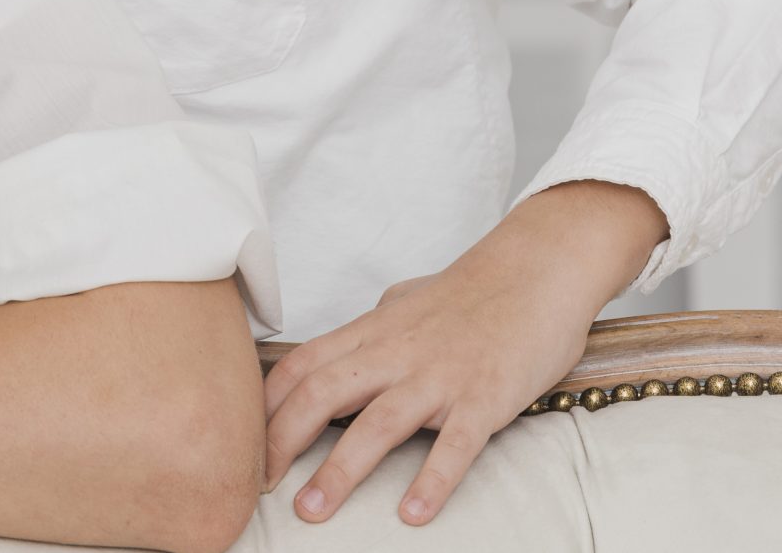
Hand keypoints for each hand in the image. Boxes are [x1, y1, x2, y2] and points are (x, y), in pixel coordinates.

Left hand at [260, 181, 666, 526]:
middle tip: (257, 486)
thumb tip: (350, 344)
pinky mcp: (485, 397)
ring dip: (340, 471)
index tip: (242, 442)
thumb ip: (375, 326)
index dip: (267, 405)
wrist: (539, 268)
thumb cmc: (475, 289)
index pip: (303, 365)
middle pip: (324, 393)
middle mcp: (398, 352)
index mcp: (375, 330)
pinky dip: (432, 480)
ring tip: (311, 510)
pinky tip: (411, 512)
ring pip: (378, 424)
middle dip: (283, 441)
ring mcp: (441, 375)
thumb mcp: (408, 299)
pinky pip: (455, 444)